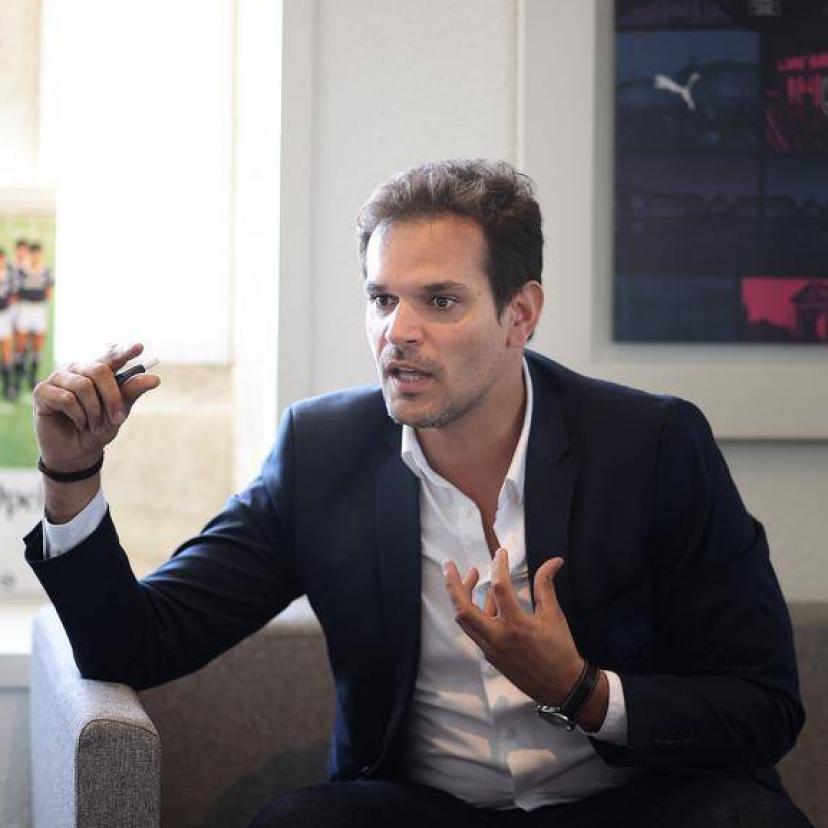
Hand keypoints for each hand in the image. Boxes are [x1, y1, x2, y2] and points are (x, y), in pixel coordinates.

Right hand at [33, 342, 159, 472]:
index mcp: (96, 372)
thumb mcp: (119, 412)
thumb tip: (155, 378)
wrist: (77, 452)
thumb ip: (131, 393)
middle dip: (112, 396)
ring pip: (83, 386)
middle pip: (98, 369)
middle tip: (118, 418)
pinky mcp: (42, 391)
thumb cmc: (98, 428)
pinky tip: (79, 423)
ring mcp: (58, 378)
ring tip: (94, 425)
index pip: (111, 357)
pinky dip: (78, 415)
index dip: (124, 352)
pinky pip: (65, 398)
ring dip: (94, 411)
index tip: (140, 347)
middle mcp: (77, 370)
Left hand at [443, 548, 584, 706]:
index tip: (501, 553)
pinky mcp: (489, 655)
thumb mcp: (554, 615)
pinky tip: (488, 599)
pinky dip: (477, 611)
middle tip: (448, 565)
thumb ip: (546, 585)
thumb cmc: (560, 649)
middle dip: (452, 585)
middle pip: (463, 609)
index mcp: (516, 625)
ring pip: (464, 620)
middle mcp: (497, 637)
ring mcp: (490, 648)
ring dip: (461, 596)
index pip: (499, 588)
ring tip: (472, 574)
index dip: (499, 566)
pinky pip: (475, 629)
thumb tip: (554, 561)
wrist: (560, 686)